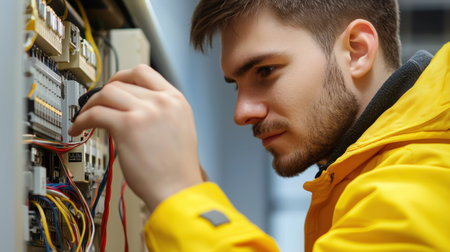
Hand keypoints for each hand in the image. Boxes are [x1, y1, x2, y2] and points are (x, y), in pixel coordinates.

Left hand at [69, 65, 202, 210]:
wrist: (178, 188)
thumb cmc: (177, 167)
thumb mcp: (179, 127)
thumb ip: (160, 111)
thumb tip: (133, 105)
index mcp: (176, 100)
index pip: (144, 73)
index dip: (123, 77)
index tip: (113, 86)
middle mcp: (161, 101)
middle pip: (121, 82)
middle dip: (104, 93)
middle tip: (95, 104)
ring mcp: (145, 111)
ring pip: (106, 93)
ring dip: (90, 104)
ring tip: (84, 118)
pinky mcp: (127, 126)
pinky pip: (96, 113)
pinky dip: (82, 119)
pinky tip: (80, 128)